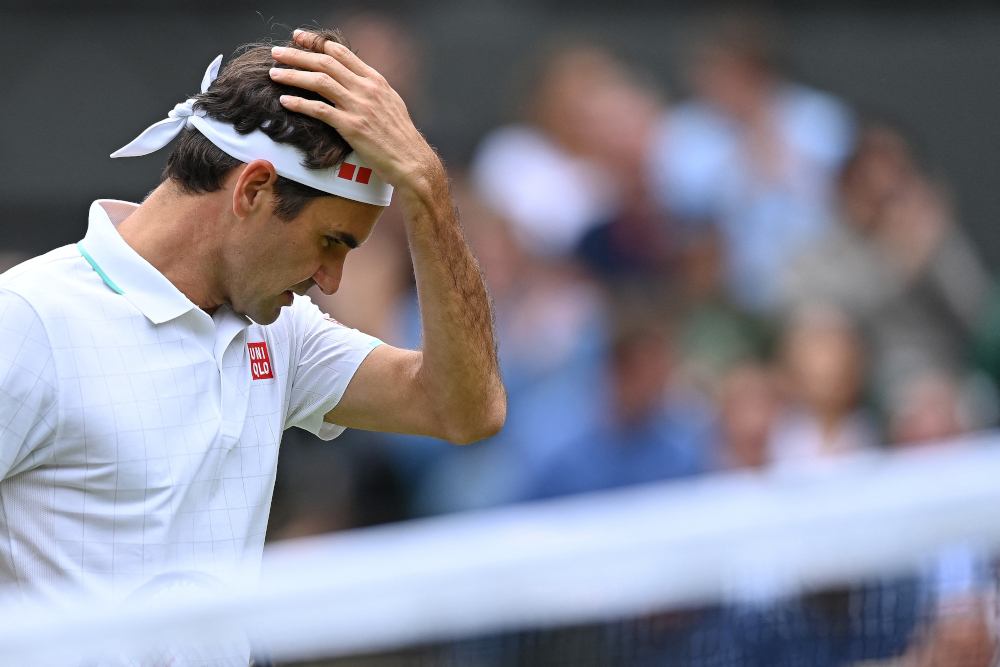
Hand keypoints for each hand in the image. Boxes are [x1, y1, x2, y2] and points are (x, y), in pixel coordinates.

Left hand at [269, 30, 440, 190]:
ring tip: (274, 74)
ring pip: (319, 82)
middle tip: (277, 52)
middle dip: (297, 55)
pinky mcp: (352, 127)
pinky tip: (285, 101)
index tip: (299, 38)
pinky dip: (300, 103)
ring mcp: (359, 107)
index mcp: (375, 80)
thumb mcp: (390, 104)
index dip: (316, 43)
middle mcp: (366, 89)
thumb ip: (371, 89)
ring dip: (293, 76)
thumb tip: (355, 80)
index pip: (341, 53)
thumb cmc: (400, 137)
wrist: (412, 161)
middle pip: (325, 63)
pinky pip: (319, 109)